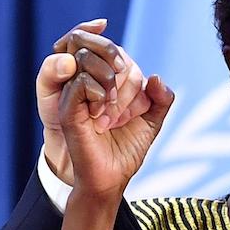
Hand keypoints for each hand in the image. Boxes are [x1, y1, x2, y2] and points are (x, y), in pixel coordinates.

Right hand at [35, 20, 172, 199]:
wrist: (110, 178)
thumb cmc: (126, 150)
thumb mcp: (152, 121)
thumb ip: (161, 98)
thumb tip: (155, 77)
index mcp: (105, 83)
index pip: (118, 54)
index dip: (132, 73)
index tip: (139, 104)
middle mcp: (88, 84)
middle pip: (105, 50)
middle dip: (125, 74)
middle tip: (127, 108)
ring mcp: (75, 94)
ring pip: (90, 59)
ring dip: (112, 85)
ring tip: (114, 113)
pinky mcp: (68, 108)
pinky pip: (82, 82)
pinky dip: (99, 94)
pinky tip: (102, 118)